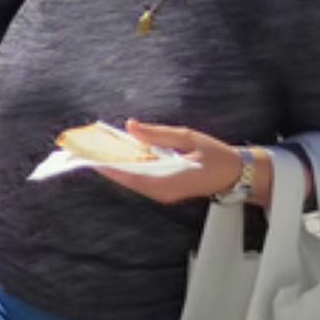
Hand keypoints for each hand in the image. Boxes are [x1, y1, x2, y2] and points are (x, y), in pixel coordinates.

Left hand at [91, 120, 265, 204]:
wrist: (235, 173)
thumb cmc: (216, 155)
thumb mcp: (187, 137)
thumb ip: (157, 133)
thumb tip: (131, 127)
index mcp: (168, 182)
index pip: (130, 175)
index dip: (107, 166)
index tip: (88, 156)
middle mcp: (161, 192)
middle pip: (126, 178)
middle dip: (106, 164)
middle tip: (84, 150)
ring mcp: (162, 193)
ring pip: (131, 179)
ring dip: (115, 165)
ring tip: (95, 150)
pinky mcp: (162, 190)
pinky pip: (139, 179)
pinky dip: (127, 167)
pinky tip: (118, 155)